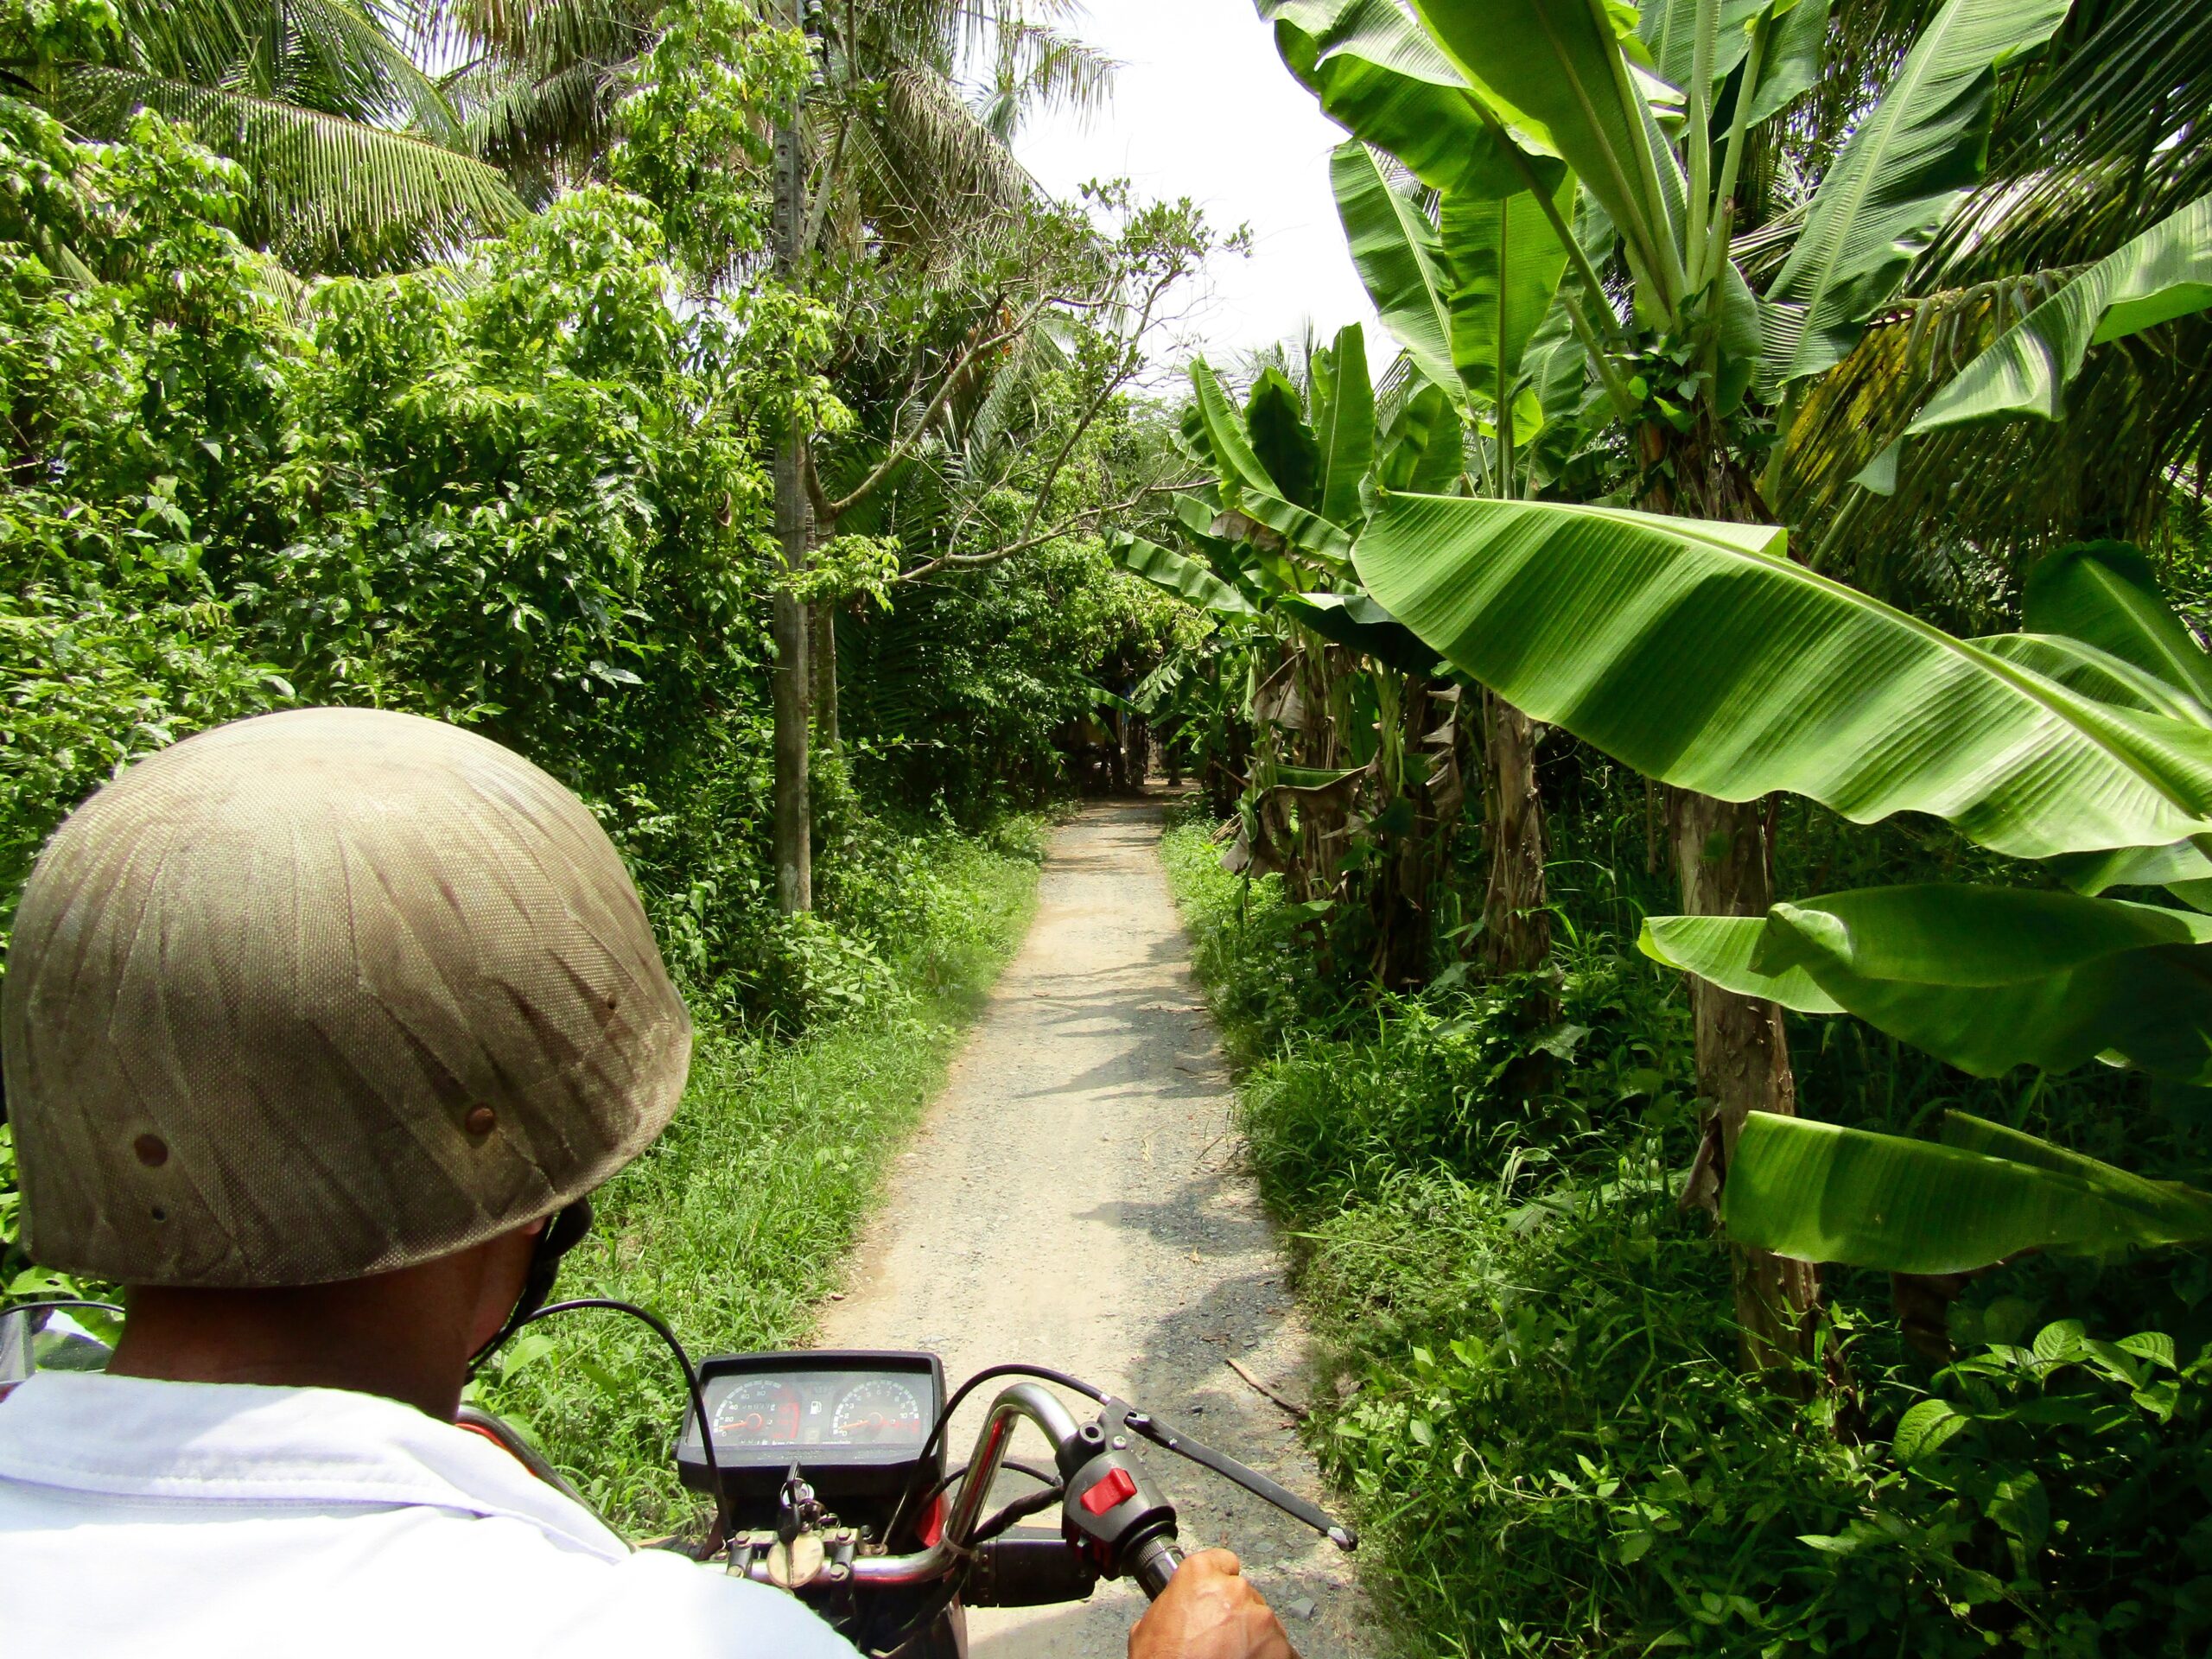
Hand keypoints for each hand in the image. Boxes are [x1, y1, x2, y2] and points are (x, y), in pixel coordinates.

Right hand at [1128, 1550, 1297, 1658]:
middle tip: (1221, 1640)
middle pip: (1245, 1595)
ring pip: (1264, 1623)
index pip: (1224, 1562)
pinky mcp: (1279, 1648)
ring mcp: (1260, 1619)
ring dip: (1253, 1638)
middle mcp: (1234, 1590)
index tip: (1220, 1596)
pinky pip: (1281, 1649)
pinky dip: (1268, 1657)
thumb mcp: (1149, 1625)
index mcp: (1199, 1576)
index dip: (1221, 1581)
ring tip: (1233, 1657)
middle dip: (1237, 1615)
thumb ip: (1172, 1606)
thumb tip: (1175, 1612)